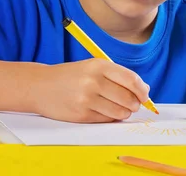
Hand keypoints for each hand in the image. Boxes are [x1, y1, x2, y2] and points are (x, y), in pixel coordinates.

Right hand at [32, 58, 149, 122]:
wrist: (40, 86)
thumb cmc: (73, 76)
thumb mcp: (94, 68)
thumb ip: (119, 76)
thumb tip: (145, 90)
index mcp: (99, 66)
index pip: (131, 79)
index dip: (142, 90)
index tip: (145, 96)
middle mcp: (93, 81)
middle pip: (127, 97)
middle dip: (135, 104)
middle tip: (134, 104)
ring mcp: (86, 99)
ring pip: (119, 111)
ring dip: (124, 112)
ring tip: (119, 108)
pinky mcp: (80, 114)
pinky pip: (106, 119)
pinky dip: (111, 117)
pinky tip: (105, 111)